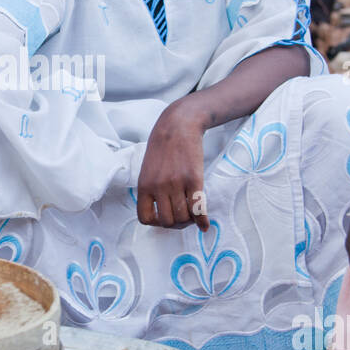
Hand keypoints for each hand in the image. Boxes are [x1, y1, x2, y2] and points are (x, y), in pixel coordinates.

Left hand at [137, 95, 208, 230]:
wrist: (178, 125)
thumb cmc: (162, 147)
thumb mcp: (148, 169)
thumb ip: (151, 189)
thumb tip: (158, 212)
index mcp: (144, 185)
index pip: (145, 218)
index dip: (155, 223)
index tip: (164, 218)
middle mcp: (159, 187)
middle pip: (167, 221)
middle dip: (176, 224)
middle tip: (183, 218)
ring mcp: (176, 184)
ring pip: (183, 217)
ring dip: (189, 221)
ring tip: (192, 215)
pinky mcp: (194, 179)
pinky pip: (198, 208)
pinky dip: (202, 220)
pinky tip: (205, 224)